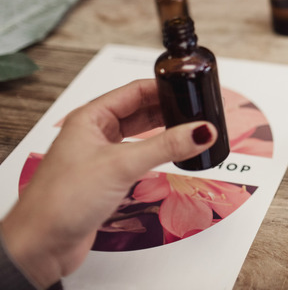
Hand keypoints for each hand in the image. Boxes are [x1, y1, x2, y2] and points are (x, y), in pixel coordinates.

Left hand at [0, 79, 217, 287]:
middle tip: (197, 111)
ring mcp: (100, 155)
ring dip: (164, 132)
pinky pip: (138, 155)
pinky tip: (172, 155)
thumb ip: (166, 147)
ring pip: (140, 133)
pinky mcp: (106, 177)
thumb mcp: (122, 165)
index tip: (191, 90)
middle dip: (169, 110)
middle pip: (140, 110)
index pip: (135, 90)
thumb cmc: (61, 200)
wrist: (41, 245)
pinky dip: (156, 153)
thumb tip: (201, 131)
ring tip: (191, 131)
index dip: (164, 88)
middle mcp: (94, 133)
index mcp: (90, 117)